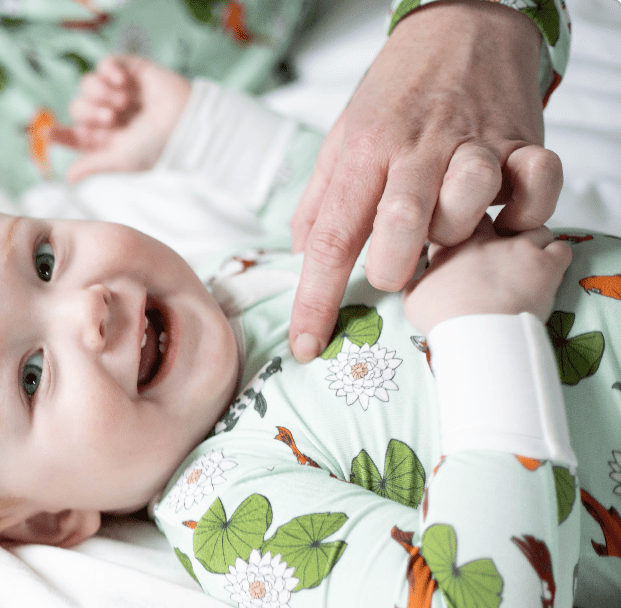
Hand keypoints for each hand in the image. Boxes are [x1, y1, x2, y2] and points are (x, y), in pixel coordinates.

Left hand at [51, 55, 191, 182]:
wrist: (183, 122)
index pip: (76, 135)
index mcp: (106, 140)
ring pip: (87, 84)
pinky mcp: (129, 70)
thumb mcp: (119, 159)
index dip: (61, 134)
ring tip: (123, 102)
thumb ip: (92, 164)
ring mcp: (118, 92)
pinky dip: (108, 70)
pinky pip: (105, 63)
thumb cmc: (155, 146)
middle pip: (78, 107)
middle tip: (111, 118)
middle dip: (89, 112)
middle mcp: (110, 115)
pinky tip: (122, 81)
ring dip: (100, 93)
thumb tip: (68, 178)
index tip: (49, 134)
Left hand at [288, 0, 563, 361]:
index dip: (315, 301)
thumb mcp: (341, 140)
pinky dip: (525, 212)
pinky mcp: (522, 139)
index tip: (305, 346)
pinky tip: (504, 216)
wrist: (461, 22)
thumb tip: (300, 256)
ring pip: (467, 202)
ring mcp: (473, 142)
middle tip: (396, 267)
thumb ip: (320, 203)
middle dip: (395, 266)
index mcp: (363, 153)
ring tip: (450, 225)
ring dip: (456, 231)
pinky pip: (537, 185)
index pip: (330, 238)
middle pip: (401, 224)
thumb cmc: (395, 95)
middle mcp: (416, 148)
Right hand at [402, 216, 571, 334]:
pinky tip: (547, 273)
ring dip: (531, 244)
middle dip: (498, 233)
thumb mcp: (413, 300)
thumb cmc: (443, 320)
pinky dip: (556, 259)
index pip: (458, 222)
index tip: (464, 251)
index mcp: (453, 246)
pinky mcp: (546, 264)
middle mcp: (487, 239)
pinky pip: (561, 249)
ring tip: (526, 265)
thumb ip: (414, 279)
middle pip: (498, 219)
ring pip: (533, 228)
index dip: (463, 234)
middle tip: (498, 256)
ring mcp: (519, 248)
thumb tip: (409, 274)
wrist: (477, 335)